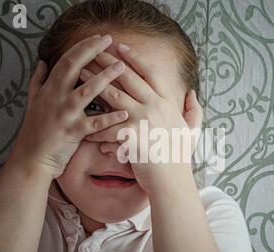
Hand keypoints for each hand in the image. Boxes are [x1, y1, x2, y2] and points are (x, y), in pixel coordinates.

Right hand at [11, 34, 128, 179]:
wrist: (31, 158)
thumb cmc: (35, 130)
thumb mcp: (32, 102)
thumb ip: (37, 81)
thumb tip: (41, 62)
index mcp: (49, 89)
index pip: (66, 60)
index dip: (82, 47)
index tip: (97, 37)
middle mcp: (56, 97)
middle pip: (74, 67)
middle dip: (92, 51)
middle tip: (109, 40)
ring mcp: (64, 114)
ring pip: (86, 91)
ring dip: (105, 78)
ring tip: (121, 67)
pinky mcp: (73, 132)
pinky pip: (95, 124)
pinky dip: (110, 118)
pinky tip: (125, 113)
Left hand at [79, 44, 203, 191]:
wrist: (172, 181)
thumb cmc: (180, 157)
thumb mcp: (192, 131)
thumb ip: (194, 110)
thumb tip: (192, 93)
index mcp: (167, 102)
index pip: (150, 72)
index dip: (134, 58)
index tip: (120, 47)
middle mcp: (154, 107)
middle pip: (127, 78)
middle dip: (108, 63)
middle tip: (93, 52)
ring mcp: (142, 120)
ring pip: (113, 96)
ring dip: (94, 83)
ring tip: (80, 74)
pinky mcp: (129, 137)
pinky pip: (106, 128)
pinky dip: (94, 127)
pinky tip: (81, 121)